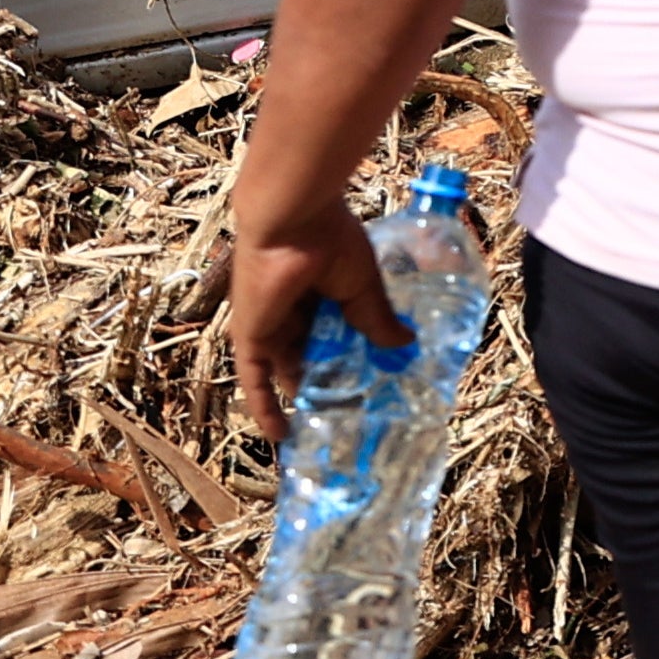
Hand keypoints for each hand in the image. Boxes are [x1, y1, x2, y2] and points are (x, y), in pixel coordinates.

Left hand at [226, 189, 408, 442]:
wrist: (294, 223)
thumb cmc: (332, 242)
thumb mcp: (363, 287)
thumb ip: (377, 319)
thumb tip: (406, 343)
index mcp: (320, 291)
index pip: (333, 331)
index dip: (349, 354)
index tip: (370, 376)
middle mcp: (292, 310)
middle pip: (310, 353)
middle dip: (329, 377)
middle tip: (353, 406)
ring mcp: (270, 325)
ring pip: (287, 368)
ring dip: (306, 393)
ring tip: (330, 424)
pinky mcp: (252, 337)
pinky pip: (255, 380)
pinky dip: (264, 407)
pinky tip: (281, 435)